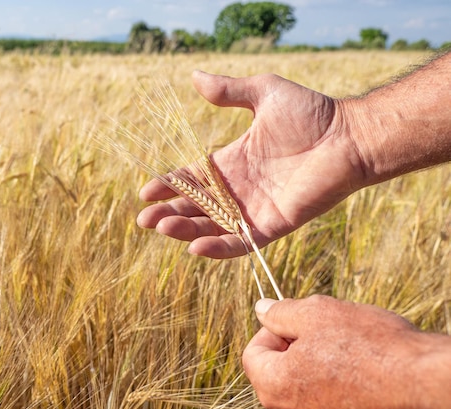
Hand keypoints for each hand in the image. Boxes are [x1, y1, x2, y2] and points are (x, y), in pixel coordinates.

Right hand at [137, 71, 364, 257]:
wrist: (349, 136)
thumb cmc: (311, 113)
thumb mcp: (263, 93)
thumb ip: (228, 90)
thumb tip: (194, 75)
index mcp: (231, 162)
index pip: (192, 179)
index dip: (168, 186)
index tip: (145, 192)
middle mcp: (238, 190)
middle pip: (195, 207)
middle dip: (168, 214)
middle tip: (144, 220)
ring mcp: (254, 210)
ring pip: (211, 227)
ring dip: (185, 231)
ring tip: (161, 228)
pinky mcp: (272, 226)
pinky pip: (240, 243)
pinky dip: (218, 248)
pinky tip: (194, 247)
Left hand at [243, 295, 450, 408]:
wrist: (438, 398)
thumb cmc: (378, 351)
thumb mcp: (321, 313)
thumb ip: (282, 313)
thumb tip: (262, 310)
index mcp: (275, 388)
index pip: (253, 354)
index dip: (272, 332)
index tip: (298, 324)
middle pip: (279, 380)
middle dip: (297, 355)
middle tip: (332, 339)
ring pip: (309, 403)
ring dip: (322, 380)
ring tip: (358, 362)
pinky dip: (346, 405)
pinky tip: (373, 389)